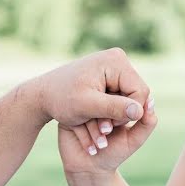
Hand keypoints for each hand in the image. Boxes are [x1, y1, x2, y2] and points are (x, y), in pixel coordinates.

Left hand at [34, 45, 149, 124]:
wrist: (44, 94)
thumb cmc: (61, 99)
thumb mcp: (87, 106)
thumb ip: (114, 108)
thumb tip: (140, 111)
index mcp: (116, 61)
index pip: (140, 91)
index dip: (129, 112)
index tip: (108, 124)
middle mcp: (118, 59)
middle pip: (137, 93)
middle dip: (122, 113)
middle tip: (103, 127)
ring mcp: (114, 66)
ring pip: (129, 97)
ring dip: (116, 113)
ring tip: (99, 124)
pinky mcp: (110, 75)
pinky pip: (121, 96)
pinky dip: (111, 109)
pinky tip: (97, 117)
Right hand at [58, 96, 156, 176]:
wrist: (89, 170)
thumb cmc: (114, 154)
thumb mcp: (134, 139)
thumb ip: (147, 123)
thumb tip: (151, 101)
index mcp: (114, 106)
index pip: (119, 95)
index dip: (120, 108)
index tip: (119, 127)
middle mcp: (96, 105)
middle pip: (101, 100)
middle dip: (106, 118)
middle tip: (108, 133)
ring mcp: (81, 111)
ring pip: (88, 109)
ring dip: (95, 128)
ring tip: (102, 144)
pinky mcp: (68, 120)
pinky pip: (75, 119)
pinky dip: (85, 134)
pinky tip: (91, 148)